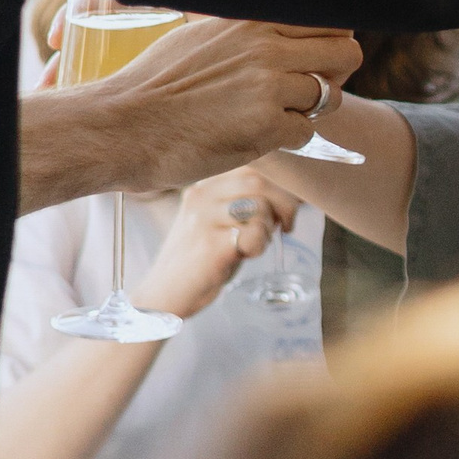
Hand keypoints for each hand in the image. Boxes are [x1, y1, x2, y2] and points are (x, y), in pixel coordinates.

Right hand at [81, 18, 363, 190]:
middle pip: (347, 54)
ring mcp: (268, 87)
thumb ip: (246, 31)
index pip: (329, 20)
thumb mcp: (200, 37)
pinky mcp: (265, 127)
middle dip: (336, 76)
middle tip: (309, 92)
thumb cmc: (152, 86)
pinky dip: (288, 139)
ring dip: (308, 112)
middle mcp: (265, 48)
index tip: (317, 59)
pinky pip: (306, 133)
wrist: (119, 127)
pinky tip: (256, 137)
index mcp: (251, 22)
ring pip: (330, 97)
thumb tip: (279, 28)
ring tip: (271, 117)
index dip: (332, 42)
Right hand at [135, 169, 298, 319]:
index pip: (255, 164)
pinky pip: (253, 234)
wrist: (165, 294)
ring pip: (259, 206)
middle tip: (285, 225)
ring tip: (256, 243)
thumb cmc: (202, 254)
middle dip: (284, 204)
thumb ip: (247, 196)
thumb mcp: (221, 216)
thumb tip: (293, 186)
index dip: (282, 182)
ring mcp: (203, 219)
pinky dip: (259, 244)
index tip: (288, 204)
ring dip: (269, 228)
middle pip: (259, 182)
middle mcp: (200, 195)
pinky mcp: (210, 245)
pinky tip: (246, 254)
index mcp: (205, 183)